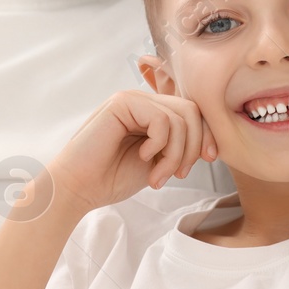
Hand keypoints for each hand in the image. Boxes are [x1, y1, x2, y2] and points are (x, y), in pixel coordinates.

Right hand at [44, 89, 217, 216]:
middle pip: (192, 111)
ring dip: (175, 154)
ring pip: (180, 117)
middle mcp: (143, 101)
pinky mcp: (122, 102)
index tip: (209, 159)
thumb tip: (209, 142)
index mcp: (151, 113)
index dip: (207, 134)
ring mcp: (132, 99)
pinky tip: (142, 158)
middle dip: (193, 146)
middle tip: (179, 174)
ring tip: (158, 176)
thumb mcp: (158, 162)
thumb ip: (178, 146)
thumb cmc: (112, 178)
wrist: (78, 188)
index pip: (193, 112)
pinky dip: (160, 145)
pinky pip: (162, 119)